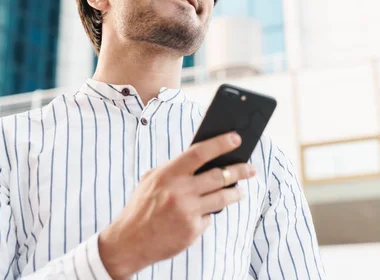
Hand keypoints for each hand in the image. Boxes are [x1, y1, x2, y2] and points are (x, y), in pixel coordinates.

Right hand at [98, 132, 255, 279]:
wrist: (129, 241)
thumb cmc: (142, 206)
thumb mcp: (152, 180)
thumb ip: (175, 170)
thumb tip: (204, 159)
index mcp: (169, 174)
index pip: (200, 153)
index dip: (220, 144)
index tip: (236, 138)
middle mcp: (180, 191)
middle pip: (220, 176)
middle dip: (239, 170)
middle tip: (250, 168)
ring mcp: (188, 212)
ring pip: (223, 198)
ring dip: (235, 193)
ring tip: (239, 190)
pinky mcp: (192, 230)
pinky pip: (209, 217)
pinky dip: (209, 214)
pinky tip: (205, 212)